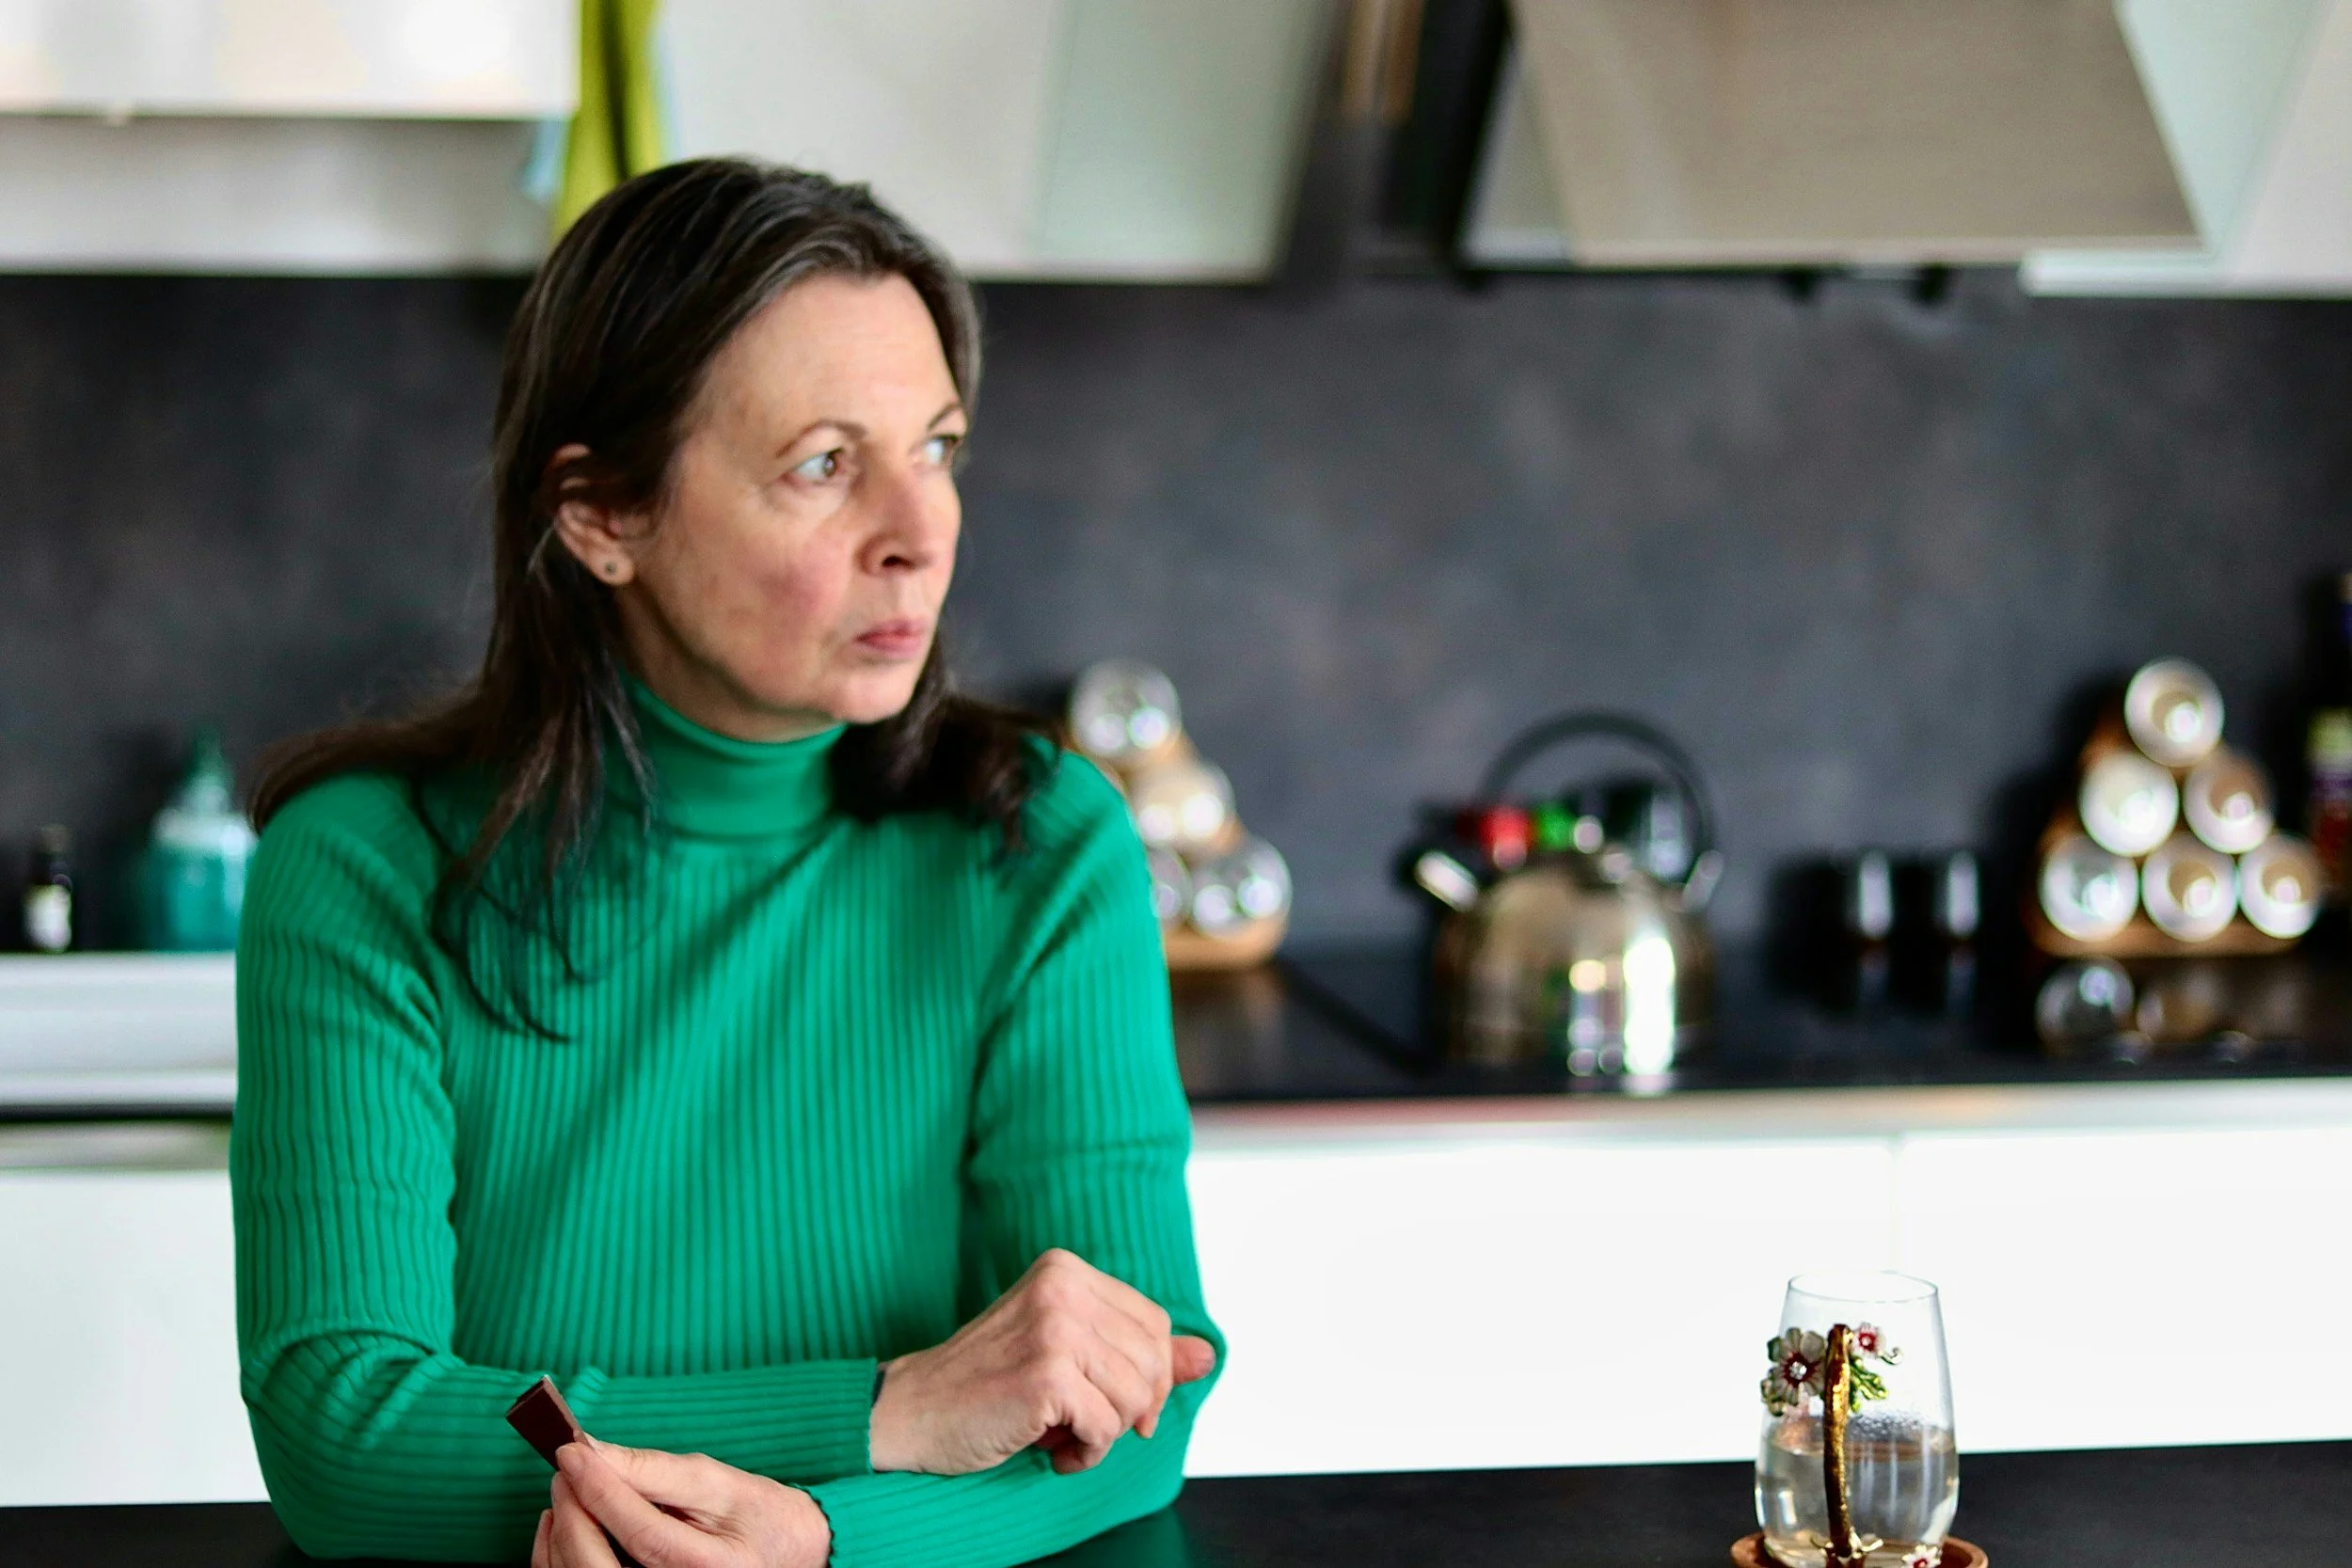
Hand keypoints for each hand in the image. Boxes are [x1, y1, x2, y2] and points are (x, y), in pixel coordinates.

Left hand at [531, 1438, 829, 1567]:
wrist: (784, 1554)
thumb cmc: (758, 1515)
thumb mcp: (719, 1482)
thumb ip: (655, 1469)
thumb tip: (594, 1450)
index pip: (644, 1534)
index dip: (602, 1490)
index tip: (572, 1451)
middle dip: (575, 1512)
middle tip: (567, 1467)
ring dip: (561, 1533)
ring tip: (568, 1488)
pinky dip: (558, 1556)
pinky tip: (566, 1522)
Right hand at [869, 1247, 1216, 1476]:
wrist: (911, 1411)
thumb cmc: (984, 1384)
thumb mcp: (1065, 1354)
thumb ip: (1136, 1351)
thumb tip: (1208, 1356)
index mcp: (1066, 1271)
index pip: (1154, 1323)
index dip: (1148, 1375)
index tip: (1118, 1404)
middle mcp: (1062, 1288)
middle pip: (1152, 1361)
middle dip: (1129, 1408)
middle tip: (1084, 1423)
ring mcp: (1055, 1328)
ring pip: (1135, 1397)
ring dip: (1105, 1434)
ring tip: (1063, 1433)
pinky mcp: (1047, 1374)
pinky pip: (1106, 1428)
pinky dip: (1086, 1453)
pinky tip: (1052, 1448)